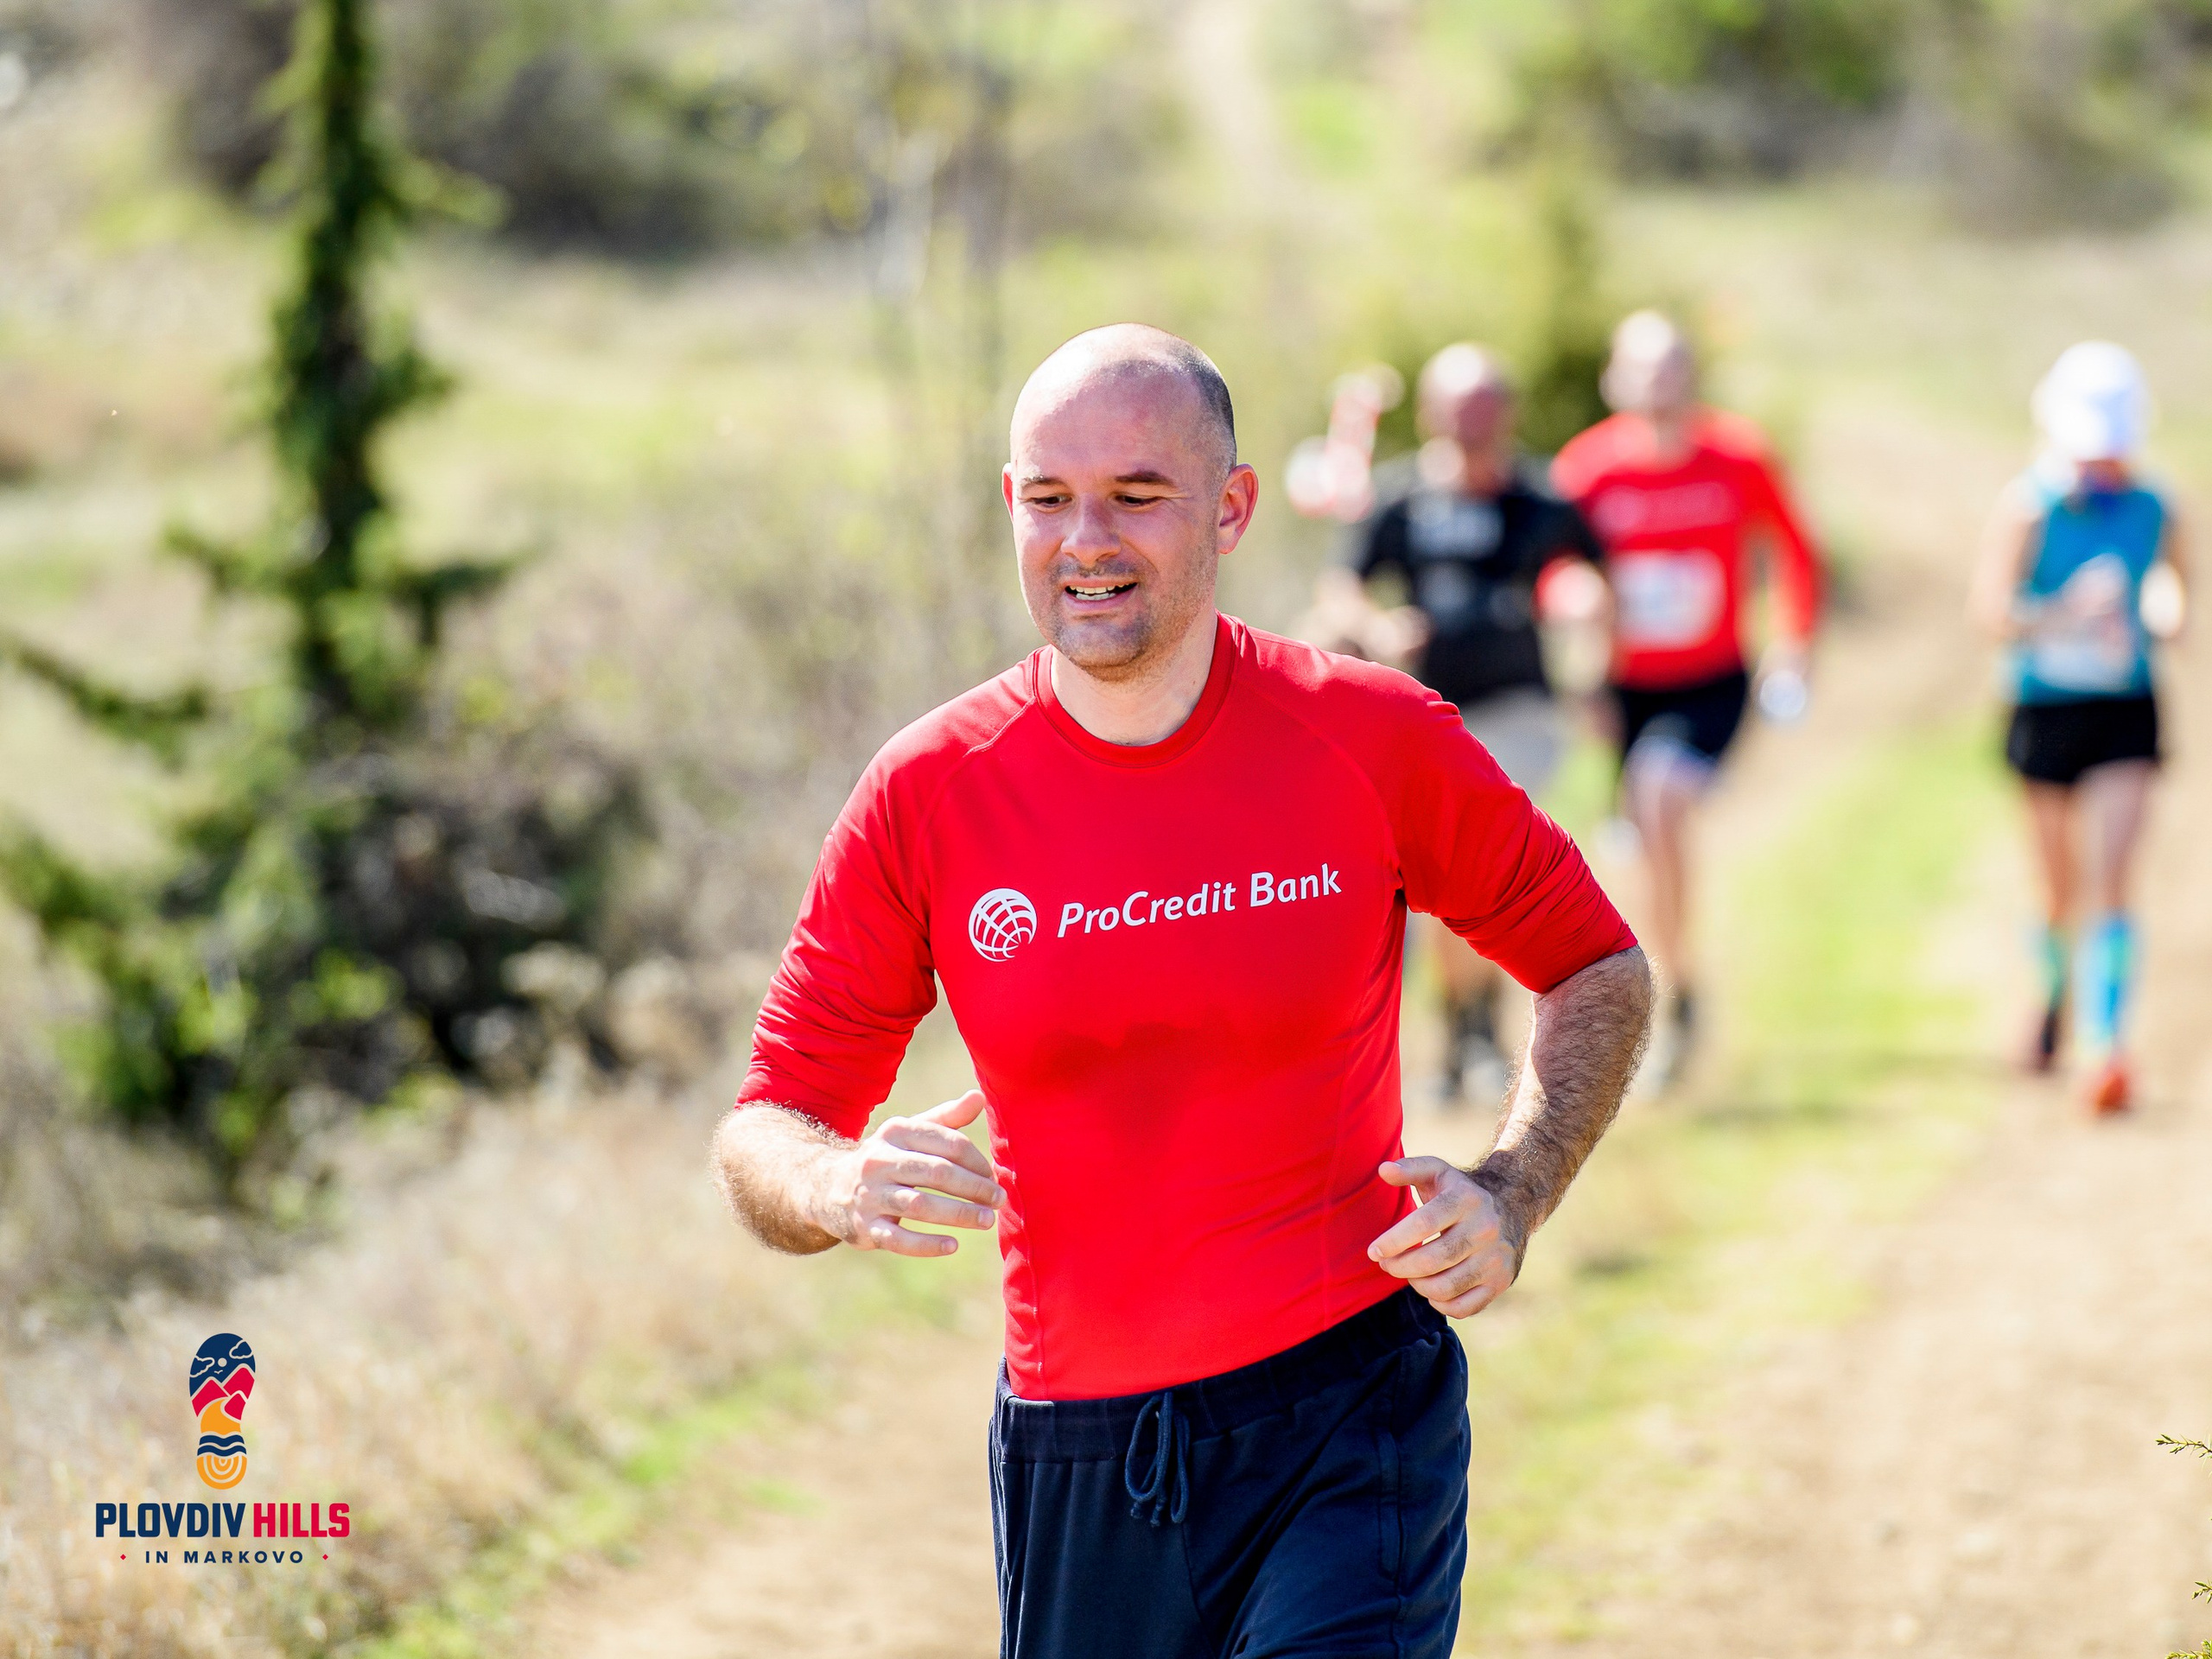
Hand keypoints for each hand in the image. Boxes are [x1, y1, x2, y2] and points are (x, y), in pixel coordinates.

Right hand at [811, 1089, 1002, 1256]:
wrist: (827, 1188)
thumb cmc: (885, 1158)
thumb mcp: (909, 1132)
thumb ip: (946, 1118)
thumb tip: (980, 1097)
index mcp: (896, 1132)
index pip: (948, 1144)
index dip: (977, 1162)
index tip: (993, 1177)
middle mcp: (880, 1160)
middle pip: (937, 1173)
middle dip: (974, 1188)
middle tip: (1000, 1200)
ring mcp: (870, 1195)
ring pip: (920, 1206)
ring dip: (959, 1214)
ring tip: (987, 1221)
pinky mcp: (865, 1227)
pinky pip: (899, 1240)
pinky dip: (928, 1245)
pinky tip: (953, 1245)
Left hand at [1367, 1157, 1518, 1318]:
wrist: (1513, 1207)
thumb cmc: (1460, 1193)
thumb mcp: (1438, 1172)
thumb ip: (1409, 1168)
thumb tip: (1384, 1170)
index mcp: (1466, 1199)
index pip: (1424, 1224)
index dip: (1394, 1241)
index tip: (1374, 1251)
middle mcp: (1486, 1229)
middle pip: (1432, 1261)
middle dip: (1400, 1267)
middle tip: (1387, 1264)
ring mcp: (1496, 1259)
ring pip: (1445, 1288)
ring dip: (1417, 1285)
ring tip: (1409, 1273)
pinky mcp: (1502, 1282)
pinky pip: (1463, 1308)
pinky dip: (1439, 1304)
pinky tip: (1431, 1288)